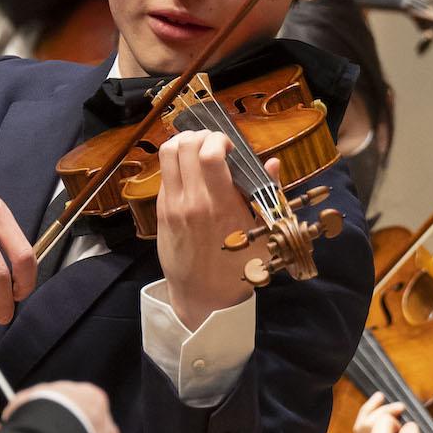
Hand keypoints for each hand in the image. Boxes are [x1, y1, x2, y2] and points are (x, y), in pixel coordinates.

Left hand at [154, 131, 267, 328]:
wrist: (202, 297)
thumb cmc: (238, 268)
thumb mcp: (262, 234)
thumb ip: (267, 194)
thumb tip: (272, 162)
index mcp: (220, 207)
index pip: (209, 155)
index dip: (219, 139)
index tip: (231, 147)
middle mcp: (191, 202)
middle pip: (183, 146)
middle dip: (201, 135)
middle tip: (215, 144)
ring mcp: (172, 205)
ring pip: (167, 154)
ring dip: (184, 143)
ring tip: (200, 150)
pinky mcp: (161, 211)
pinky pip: (164, 173)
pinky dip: (176, 163)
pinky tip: (192, 172)